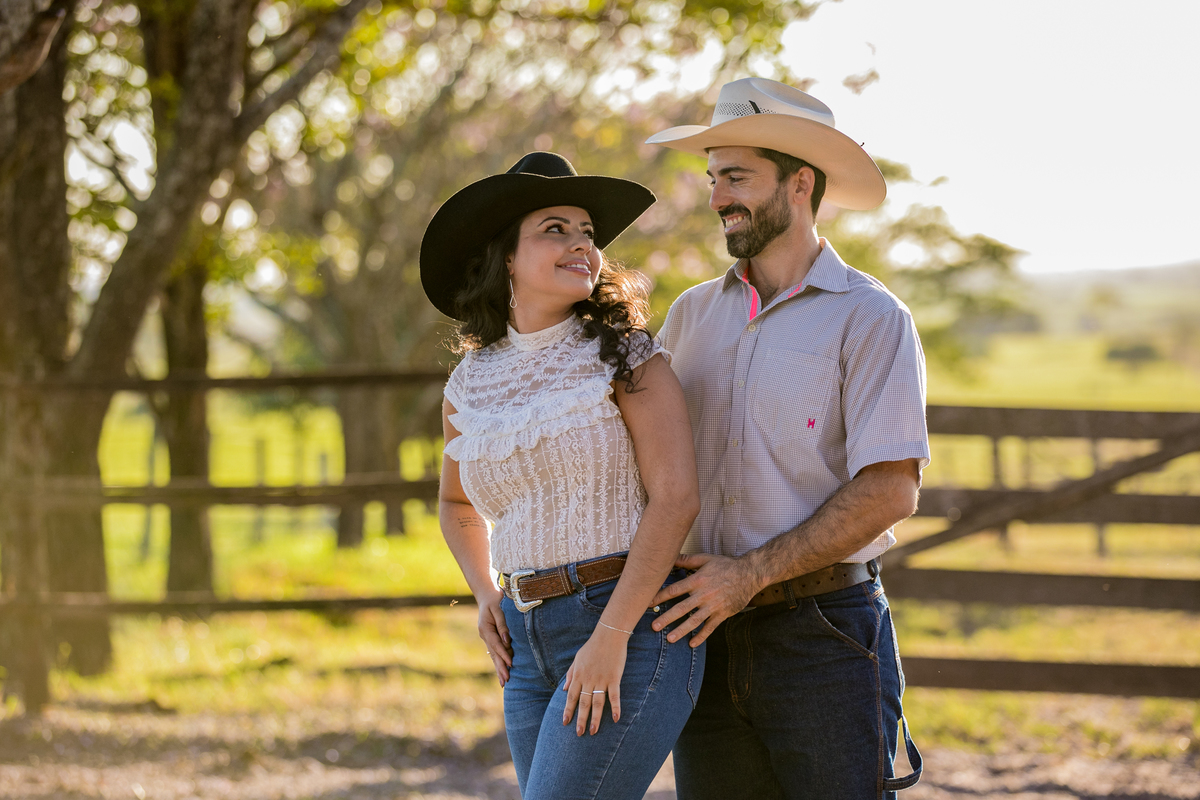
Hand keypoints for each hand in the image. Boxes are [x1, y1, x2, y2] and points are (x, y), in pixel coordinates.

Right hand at [476, 588, 511, 685]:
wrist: (487, 594)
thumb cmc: (495, 599)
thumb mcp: (498, 609)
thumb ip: (503, 624)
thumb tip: (507, 641)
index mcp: (485, 629)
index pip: (496, 645)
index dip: (503, 655)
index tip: (511, 664)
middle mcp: (485, 635)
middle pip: (493, 654)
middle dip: (500, 668)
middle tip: (506, 681)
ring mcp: (487, 638)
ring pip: (493, 656)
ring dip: (499, 669)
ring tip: (504, 682)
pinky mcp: (491, 638)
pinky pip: (495, 652)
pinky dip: (499, 662)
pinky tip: (502, 671)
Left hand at [561, 625, 627, 735]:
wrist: (609, 635)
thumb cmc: (592, 646)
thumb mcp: (577, 658)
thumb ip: (570, 674)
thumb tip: (564, 689)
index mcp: (579, 675)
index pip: (571, 696)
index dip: (568, 710)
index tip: (565, 722)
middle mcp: (588, 679)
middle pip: (583, 703)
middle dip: (581, 719)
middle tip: (579, 733)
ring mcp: (601, 679)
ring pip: (597, 702)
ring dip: (595, 718)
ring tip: (593, 731)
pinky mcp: (614, 678)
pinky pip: (614, 695)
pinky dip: (615, 707)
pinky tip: (615, 719)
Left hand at [650, 553, 764, 646]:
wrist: (750, 574)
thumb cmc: (726, 565)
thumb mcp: (706, 559)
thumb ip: (687, 560)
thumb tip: (670, 557)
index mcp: (698, 580)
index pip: (675, 590)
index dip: (660, 597)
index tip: (648, 603)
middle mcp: (704, 594)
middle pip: (682, 608)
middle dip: (667, 618)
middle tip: (654, 627)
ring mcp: (713, 605)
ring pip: (695, 620)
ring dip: (681, 630)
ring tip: (670, 639)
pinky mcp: (723, 614)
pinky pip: (710, 627)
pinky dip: (701, 636)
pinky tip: (692, 643)